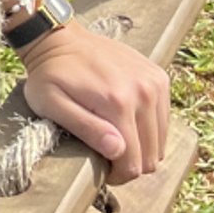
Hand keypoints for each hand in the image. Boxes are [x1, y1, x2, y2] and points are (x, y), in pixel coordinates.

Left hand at [18, 21, 170, 181]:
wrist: (59, 37)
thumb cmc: (49, 74)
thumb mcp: (51, 104)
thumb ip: (86, 128)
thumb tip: (118, 150)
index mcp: (119, 102)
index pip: (134, 163)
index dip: (117, 175)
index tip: (101, 169)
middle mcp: (144, 92)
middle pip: (152, 155)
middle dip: (130, 163)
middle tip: (107, 154)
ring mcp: (155, 82)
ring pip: (160, 141)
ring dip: (141, 146)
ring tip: (116, 137)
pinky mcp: (159, 77)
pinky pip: (164, 119)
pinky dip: (149, 128)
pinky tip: (126, 120)